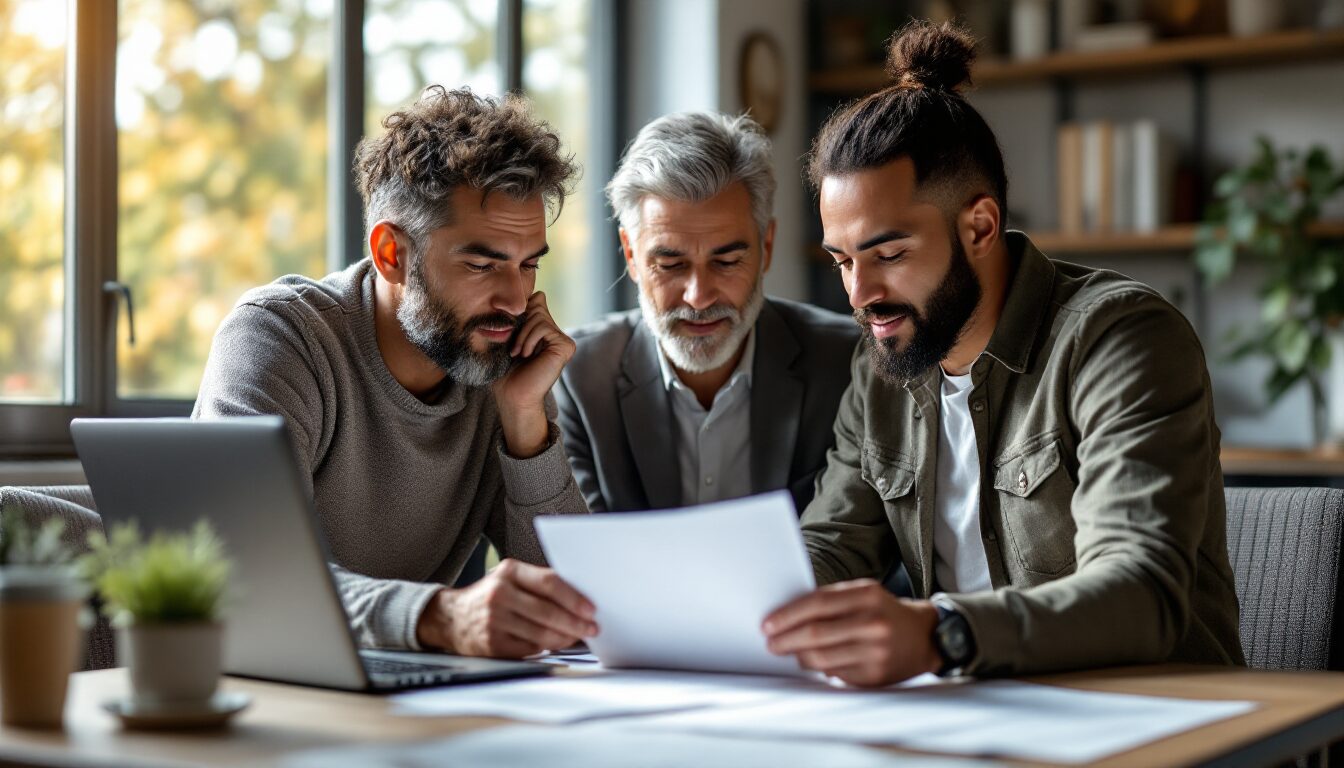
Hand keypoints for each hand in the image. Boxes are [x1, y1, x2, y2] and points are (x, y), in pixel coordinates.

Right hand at [416, 559, 597, 657]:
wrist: (451, 618)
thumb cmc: (489, 596)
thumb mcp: (509, 579)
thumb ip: (538, 584)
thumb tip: (578, 599)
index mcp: (508, 572)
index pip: (549, 582)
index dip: (574, 597)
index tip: (591, 608)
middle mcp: (499, 594)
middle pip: (548, 611)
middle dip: (575, 622)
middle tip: (592, 627)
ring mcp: (495, 621)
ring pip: (542, 633)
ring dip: (565, 637)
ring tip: (578, 636)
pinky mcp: (493, 645)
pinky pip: (530, 648)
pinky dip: (548, 647)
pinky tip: (555, 643)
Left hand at [491, 291, 574, 457]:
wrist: (512, 396)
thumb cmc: (505, 371)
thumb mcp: (508, 336)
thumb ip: (520, 315)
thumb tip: (538, 293)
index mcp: (543, 330)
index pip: (534, 300)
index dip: (520, 312)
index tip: (510, 336)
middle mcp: (555, 334)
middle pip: (537, 305)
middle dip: (519, 323)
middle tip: (513, 347)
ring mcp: (563, 340)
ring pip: (539, 316)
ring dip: (522, 334)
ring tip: (518, 353)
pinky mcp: (566, 346)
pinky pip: (545, 326)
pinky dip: (530, 338)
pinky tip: (527, 355)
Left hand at [762, 579, 940, 686]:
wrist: (923, 637)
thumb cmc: (883, 612)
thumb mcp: (863, 594)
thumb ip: (830, 600)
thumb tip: (786, 614)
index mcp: (867, 595)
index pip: (817, 604)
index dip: (787, 615)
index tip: (767, 624)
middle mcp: (873, 622)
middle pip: (815, 634)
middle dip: (785, 640)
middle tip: (770, 643)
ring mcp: (875, 651)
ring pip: (821, 658)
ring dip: (798, 657)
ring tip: (789, 652)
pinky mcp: (875, 675)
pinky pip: (835, 674)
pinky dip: (819, 668)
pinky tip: (814, 662)